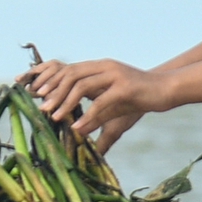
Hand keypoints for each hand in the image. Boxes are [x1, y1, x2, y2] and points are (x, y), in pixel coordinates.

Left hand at [23, 57, 165, 151]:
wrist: (166, 90)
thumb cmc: (139, 100)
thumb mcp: (112, 110)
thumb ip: (95, 119)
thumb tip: (78, 134)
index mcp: (98, 68)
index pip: (68, 70)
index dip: (51, 81)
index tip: (36, 94)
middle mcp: (104, 67)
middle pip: (70, 75)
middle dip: (53, 91)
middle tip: (41, 108)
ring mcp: (114, 75)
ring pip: (82, 85)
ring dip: (65, 102)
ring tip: (54, 117)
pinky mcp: (125, 87)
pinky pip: (101, 101)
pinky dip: (88, 115)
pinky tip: (78, 128)